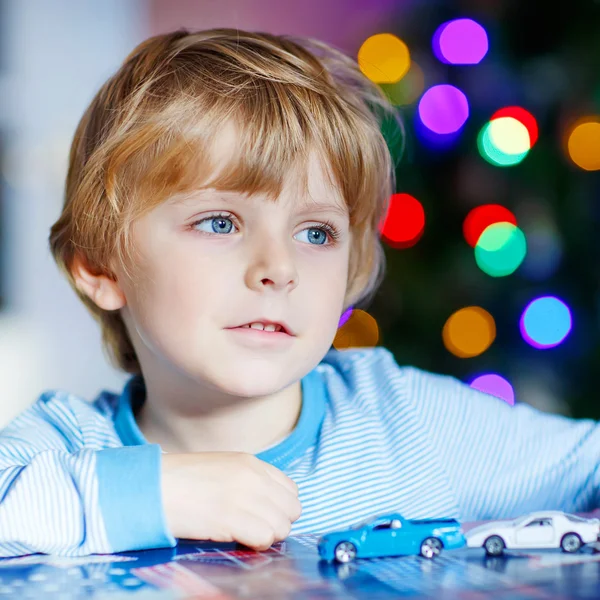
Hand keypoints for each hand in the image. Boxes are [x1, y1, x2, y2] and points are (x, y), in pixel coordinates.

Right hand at [161, 452, 301, 550]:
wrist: (154, 486)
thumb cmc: (182, 480)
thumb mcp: (222, 468)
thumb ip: (248, 480)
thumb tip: (267, 505)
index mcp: (251, 463)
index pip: (290, 489)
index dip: (280, 507)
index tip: (265, 515)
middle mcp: (253, 477)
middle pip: (291, 509)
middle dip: (278, 523)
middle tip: (256, 529)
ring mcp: (245, 496)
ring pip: (282, 526)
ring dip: (268, 536)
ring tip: (245, 534)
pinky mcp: (232, 517)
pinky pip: (265, 538)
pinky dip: (256, 544)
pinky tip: (239, 539)